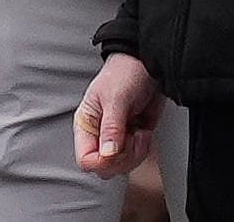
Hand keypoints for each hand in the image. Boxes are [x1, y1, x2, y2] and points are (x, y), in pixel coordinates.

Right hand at [75, 53, 161, 178]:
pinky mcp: (132, 140)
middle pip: (105, 168)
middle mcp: (98, 134)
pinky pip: (136, 159)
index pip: (85, 159)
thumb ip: (111, 127)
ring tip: (138, 132)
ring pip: (122, 167)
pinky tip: (143, 133)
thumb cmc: (125, 73)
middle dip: (124, 157)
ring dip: (136, 153)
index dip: (103, 161)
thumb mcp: (116, 98)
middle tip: (131, 137)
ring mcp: (116, 138)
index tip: (118, 149)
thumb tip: (107, 153)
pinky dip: (144, 150)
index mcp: (85, 124)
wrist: (148, 67)